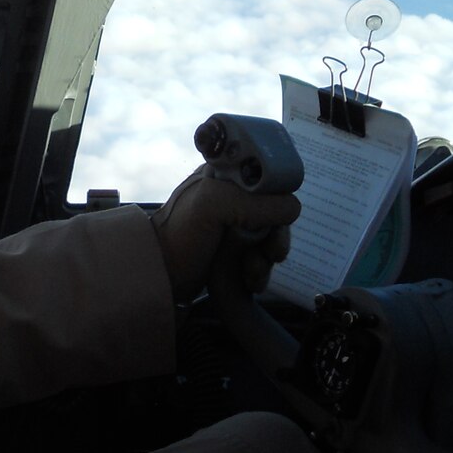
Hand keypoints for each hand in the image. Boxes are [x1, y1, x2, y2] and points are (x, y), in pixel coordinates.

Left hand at [149, 168, 300, 300]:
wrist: (160, 274)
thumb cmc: (180, 233)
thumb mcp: (213, 204)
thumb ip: (256, 201)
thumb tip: (292, 209)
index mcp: (227, 174)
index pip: (268, 174)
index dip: (278, 193)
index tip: (276, 214)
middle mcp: (234, 196)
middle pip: (276, 209)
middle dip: (277, 234)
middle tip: (272, 251)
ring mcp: (236, 224)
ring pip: (272, 237)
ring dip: (267, 257)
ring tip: (251, 270)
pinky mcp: (236, 251)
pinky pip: (262, 258)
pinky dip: (260, 271)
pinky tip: (247, 279)